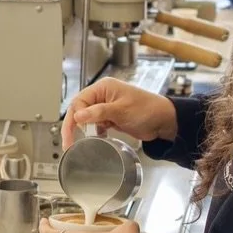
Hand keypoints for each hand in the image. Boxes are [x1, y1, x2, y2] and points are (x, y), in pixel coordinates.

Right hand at [61, 78, 177, 148]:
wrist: (164, 120)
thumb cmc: (147, 109)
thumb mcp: (121, 110)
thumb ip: (98, 112)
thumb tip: (77, 116)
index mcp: (103, 88)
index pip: (79, 101)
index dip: (73, 118)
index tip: (71, 132)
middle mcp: (103, 96)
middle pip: (80, 110)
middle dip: (74, 126)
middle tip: (69, 143)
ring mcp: (107, 107)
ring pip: (87, 119)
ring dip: (83, 130)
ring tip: (80, 144)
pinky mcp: (112, 118)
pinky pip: (96, 125)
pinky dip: (94, 133)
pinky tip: (96, 139)